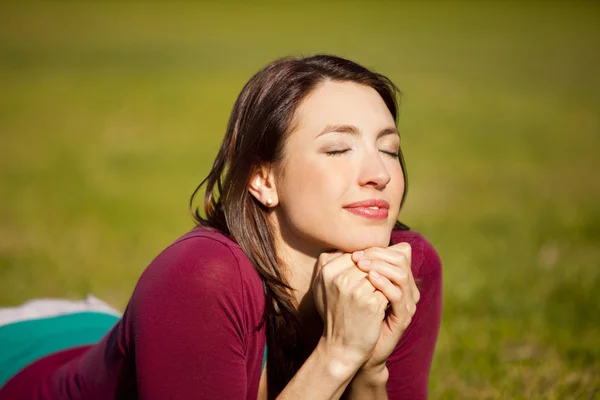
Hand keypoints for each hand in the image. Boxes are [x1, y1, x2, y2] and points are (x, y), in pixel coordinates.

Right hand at [312, 251, 389, 375]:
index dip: (367, 264)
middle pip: (370, 262)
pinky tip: (384, 304)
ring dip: (385, 282)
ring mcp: (355, 290)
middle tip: (381, 285)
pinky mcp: (371, 302)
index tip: (370, 277)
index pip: (356, 254)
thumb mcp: (323, 287)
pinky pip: (387, 288)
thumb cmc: (334, 314)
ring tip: (384, 293)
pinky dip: (389, 295)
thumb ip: (331, 263)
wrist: (340, 347)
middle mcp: (339, 278)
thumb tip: (352, 248)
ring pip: (380, 273)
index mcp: (327, 270)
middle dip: (379, 272)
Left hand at [351, 242, 419, 372]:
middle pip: (401, 259)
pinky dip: (384, 284)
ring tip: (361, 266)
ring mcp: (406, 304)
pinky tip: (370, 279)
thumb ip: (352, 270)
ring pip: (402, 275)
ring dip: (380, 266)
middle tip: (357, 258)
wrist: (354, 347)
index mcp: (397, 280)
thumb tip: (342, 249)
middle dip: (378, 255)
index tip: (355, 253)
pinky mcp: (402, 318)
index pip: (395, 253)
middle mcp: (406, 289)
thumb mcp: (351, 289)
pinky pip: (398, 295)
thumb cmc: (350, 314)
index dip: (376, 249)